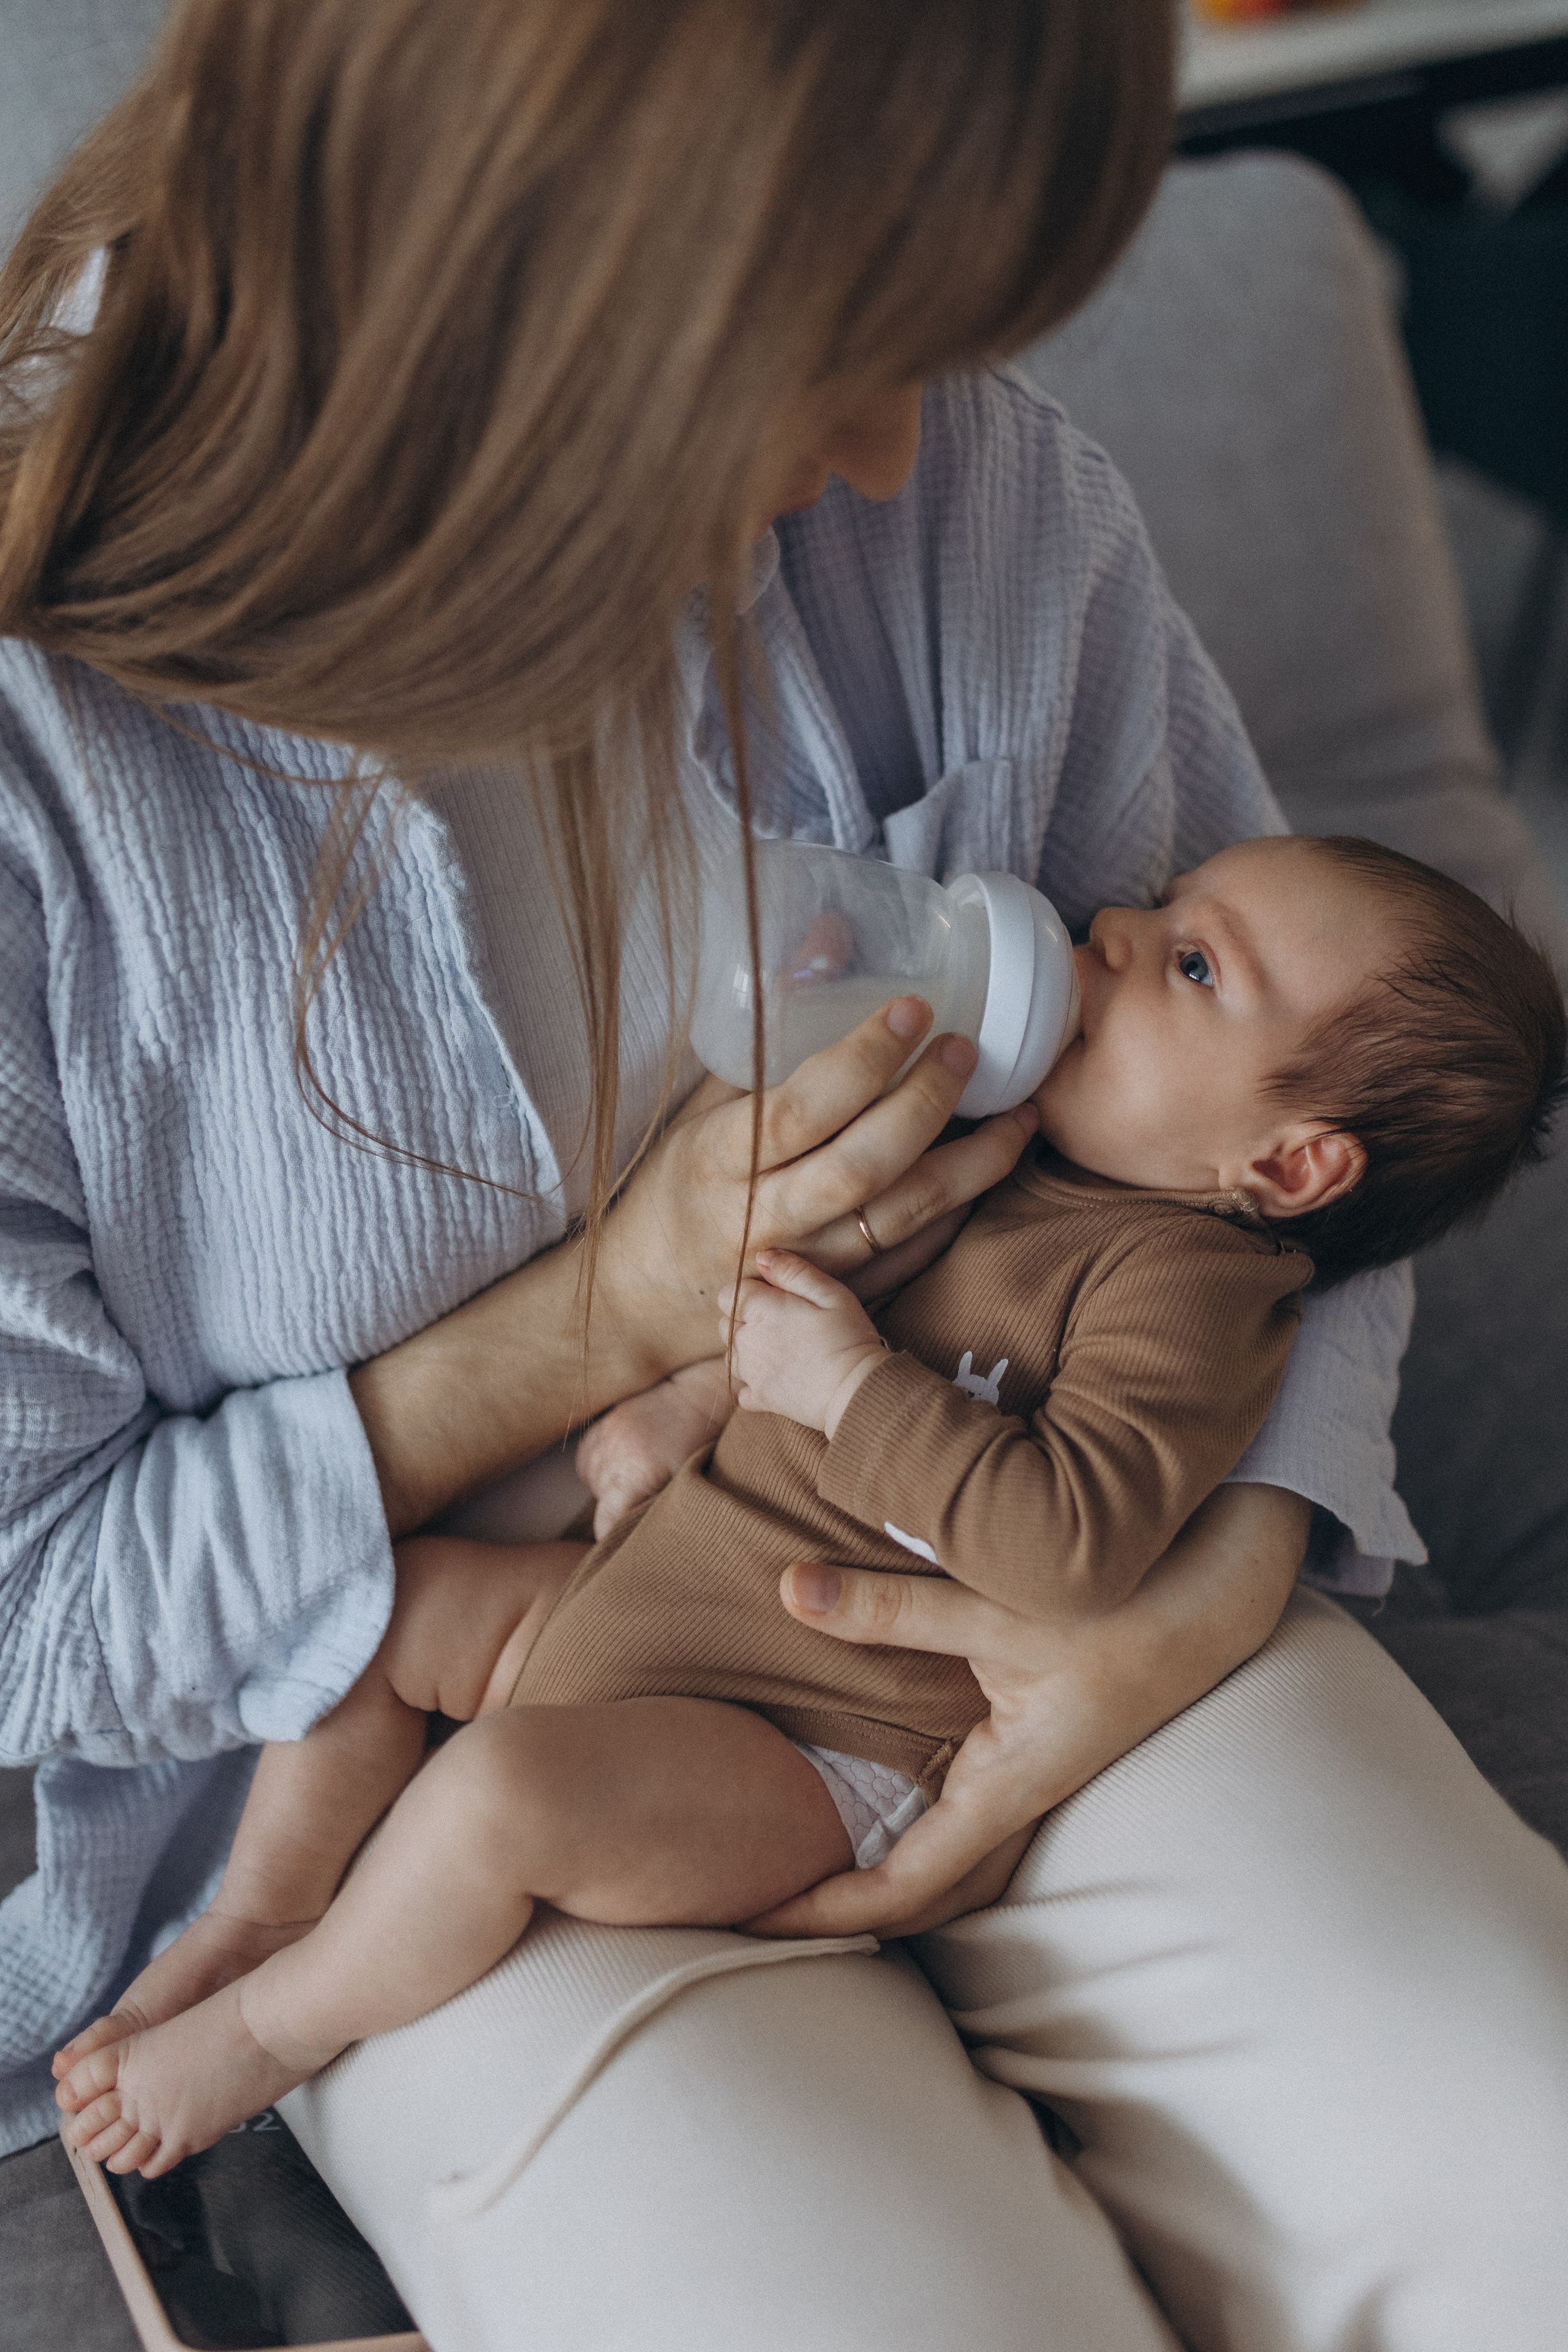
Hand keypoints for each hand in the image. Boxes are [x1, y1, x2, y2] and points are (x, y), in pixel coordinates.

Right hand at [575, 1360, 731, 1539]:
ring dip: (610, 1488)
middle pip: (600, 1505)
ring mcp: (601, 1438)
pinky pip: (588, 1462)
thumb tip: (638, 1538)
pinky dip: (602, 1468)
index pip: (605, 1522)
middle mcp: (611, 1456)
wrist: (695, 1396)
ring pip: (593, 1484)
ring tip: (639, 1477)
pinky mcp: (597, 1427)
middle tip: (646, 1501)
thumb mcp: (682, 1484)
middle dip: (619, 1510)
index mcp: (633, 1474)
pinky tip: (625, 1464)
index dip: (613, 1537)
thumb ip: (653, 1510)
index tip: (623, 1543)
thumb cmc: (699, 1444)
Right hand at [599, 998, 1038, 1381]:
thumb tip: (832, 935)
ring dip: (970, 1165)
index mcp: (720, 1160)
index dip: (863, 1060)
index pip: (802, 1109)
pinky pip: (910, 1258)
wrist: (651, 1296)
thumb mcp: (703, 1102)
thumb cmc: (680, 1183)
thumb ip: (768, 1028)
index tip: (912, 1010)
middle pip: (861, 1166)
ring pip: (901, 1218)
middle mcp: (766, 1217)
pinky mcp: (836, 1295)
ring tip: (1018, 1116)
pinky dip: (956, 1215)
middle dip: (925, 1104)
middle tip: (967, 1051)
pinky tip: (990, 1171)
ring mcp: (807, 1265)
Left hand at [720, 1252, 883, 1436]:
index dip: (749, 1292)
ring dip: (747, 1350)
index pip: (728, 1294)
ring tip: (781, 1349)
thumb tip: (762, 1257)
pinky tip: (776, 1377)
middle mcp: (747, 1342)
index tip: (776, 1298)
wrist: (858, 1391)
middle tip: (783, 1323)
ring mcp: (751, 1374)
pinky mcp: (760, 1399)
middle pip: (726, 1324)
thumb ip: (793, 1271)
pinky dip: (753, 1383)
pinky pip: (742, 1389)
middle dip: (745, 1319)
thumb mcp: (831, 1293)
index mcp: (760, 1312)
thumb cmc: (849, 1337)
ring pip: (731, 1355)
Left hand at [745, 1483, 1310, 1937]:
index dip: (829, 1910)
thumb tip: (790, 1591)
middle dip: (844, 1914)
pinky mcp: (1032, 1748)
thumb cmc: (1120, 1605)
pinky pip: (963, 1819)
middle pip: (925, 1895)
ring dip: (883, 1879)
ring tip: (803, 1876)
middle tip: (756, 1908)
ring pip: (948, 1863)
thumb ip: (893, 1605)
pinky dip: (912, 1834)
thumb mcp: (1000, 1603)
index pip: (905, 1884)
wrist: (1213, 1596)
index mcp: (1009, 1784)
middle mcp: (1018, 1797)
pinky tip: (873, 1812)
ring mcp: (1028, 1779)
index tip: (757, 1915)